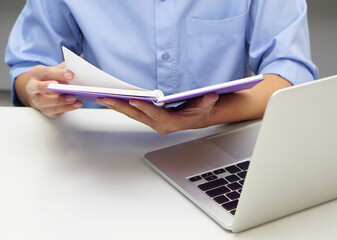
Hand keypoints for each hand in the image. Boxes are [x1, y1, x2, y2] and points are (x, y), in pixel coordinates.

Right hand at [20, 62, 81, 117]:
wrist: (47, 91)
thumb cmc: (53, 78)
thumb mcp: (58, 70)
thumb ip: (64, 69)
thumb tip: (75, 71)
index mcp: (36, 73)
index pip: (45, 72)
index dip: (58, 74)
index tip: (70, 76)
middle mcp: (33, 87)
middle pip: (38, 87)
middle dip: (50, 87)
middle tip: (64, 88)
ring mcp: (37, 100)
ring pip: (44, 102)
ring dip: (60, 100)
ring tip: (73, 97)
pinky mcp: (45, 110)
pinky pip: (54, 111)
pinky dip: (66, 108)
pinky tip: (76, 104)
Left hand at [97, 93, 218, 134]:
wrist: (196, 118)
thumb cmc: (199, 110)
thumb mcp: (206, 105)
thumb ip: (207, 101)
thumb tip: (211, 95)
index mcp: (173, 123)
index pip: (157, 115)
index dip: (146, 108)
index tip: (133, 101)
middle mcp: (160, 125)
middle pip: (138, 116)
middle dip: (121, 107)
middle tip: (106, 98)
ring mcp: (153, 122)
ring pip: (133, 115)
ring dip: (118, 107)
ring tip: (103, 98)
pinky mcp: (149, 118)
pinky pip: (133, 113)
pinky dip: (122, 107)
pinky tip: (112, 100)